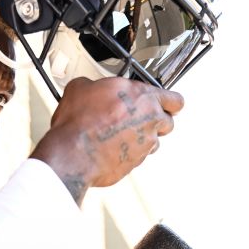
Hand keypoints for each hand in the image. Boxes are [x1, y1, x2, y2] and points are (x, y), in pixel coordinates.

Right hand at [30, 77, 183, 201]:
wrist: (73, 153)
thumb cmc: (80, 122)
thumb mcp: (80, 88)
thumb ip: (96, 86)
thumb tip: (89, 88)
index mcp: (143, 96)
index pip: (174, 99)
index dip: (169, 102)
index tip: (165, 104)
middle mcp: (150, 120)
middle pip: (168, 122)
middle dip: (156, 120)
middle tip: (140, 119)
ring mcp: (145, 144)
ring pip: (154, 141)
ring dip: (142, 138)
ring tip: (121, 136)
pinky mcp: (136, 163)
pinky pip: (138, 156)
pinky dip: (128, 153)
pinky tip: (111, 148)